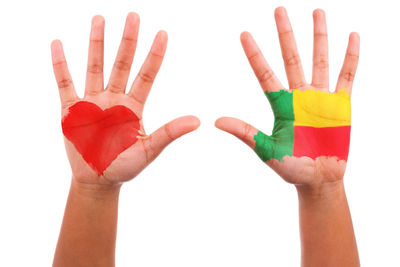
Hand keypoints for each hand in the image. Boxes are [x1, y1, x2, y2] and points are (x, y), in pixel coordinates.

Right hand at [51, 13, 199, 186]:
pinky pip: (65, 84)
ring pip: (95, 67)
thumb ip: (169, 133)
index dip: (154, 56)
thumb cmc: (126, 166)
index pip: (146, 76)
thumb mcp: (149, 150)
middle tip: (134, 16)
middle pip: (122, 64)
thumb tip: (198, 121)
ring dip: (97, 44)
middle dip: (128, 41)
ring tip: (100, 18)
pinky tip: (58, 44)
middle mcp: (114, 99)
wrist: (99, 180)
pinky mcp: (71, 111)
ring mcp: (93, 103)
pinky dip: (61, 65)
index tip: (163, 33)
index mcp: (134, 107)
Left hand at [215, 7, 359, 188]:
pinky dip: (350, 56)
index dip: (254, 54)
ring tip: (316, 12)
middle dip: (285, 35)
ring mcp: (321, 98)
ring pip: (319, 60)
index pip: (264, 74)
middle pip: (291, 58)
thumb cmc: (291, 168)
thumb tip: (216, 121)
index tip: (243, 34)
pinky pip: (347, 76)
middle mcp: (299, 96)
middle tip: (278, 10)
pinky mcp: (341, 104)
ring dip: (318, 36)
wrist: (318, 180)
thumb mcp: (267, 150)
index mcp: (280, 105)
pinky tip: (351, 36)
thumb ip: (245, 133)